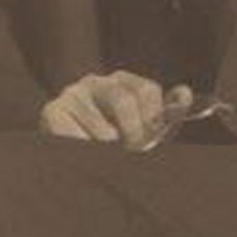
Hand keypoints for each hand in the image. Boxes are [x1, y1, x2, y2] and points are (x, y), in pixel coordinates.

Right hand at [40, 72, 192, 149]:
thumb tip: (184, 93)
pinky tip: (83, 152)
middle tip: (132, 151)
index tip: (150, 139)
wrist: (67, 155)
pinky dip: (85, 150)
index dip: (153, 119)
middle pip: (123, 101)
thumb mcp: (141, 129)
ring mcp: (72, 94)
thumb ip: (164, 114)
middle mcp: (95, 81)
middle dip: (133, 134)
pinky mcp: (52, 111)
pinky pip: (76, 137)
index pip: (147, 90)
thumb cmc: (112, 142)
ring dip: (108, 150)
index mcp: (121, 82)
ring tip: (104, 154)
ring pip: (102, 131)